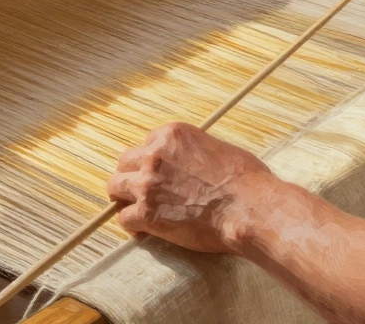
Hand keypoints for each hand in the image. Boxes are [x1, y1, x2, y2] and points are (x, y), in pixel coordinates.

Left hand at [106, 123, 272, 254]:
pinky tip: (142, 229)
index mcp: (171, 136)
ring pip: (116, 186)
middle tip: (141, 189)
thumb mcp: (218, 149)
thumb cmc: (245, 180)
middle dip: (132, 175)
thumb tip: (193, 162)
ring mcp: (147, 184)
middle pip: (126, 162)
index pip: (147, 143)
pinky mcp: (147, 213)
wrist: (249, 208)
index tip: (159, 172)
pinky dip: (131, 224)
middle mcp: (154, 155)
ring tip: (133, 207)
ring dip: (124, 197)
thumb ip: (194, 152)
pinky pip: (124, 218)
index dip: (152, 160)